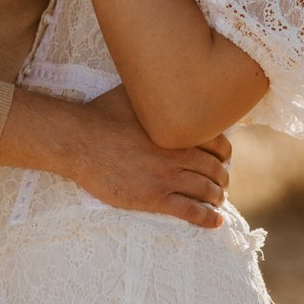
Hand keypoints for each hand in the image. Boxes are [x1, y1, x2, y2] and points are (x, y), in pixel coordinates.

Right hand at [74, 85, 231, 227]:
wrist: (79, 141)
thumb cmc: (102, 115)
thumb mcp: (132, 95)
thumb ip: (153, 93)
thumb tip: (160, 81)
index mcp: (176, 128)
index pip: (217, 143)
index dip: (224, 153)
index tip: (223, 159)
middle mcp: (177, 154)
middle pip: (215, 169)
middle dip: (222, 178)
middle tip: (221, 183)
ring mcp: (166, 177)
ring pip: (206, 191)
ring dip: (216, 198)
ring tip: (218, 201)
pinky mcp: (153, 198)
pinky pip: (190, 211)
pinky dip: (207, 218)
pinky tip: (215, 222)